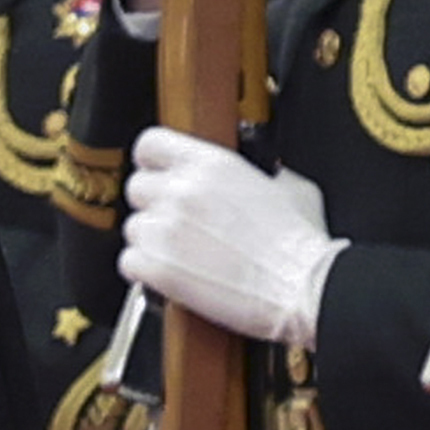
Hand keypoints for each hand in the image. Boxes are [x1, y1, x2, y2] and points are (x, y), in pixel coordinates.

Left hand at [117, 128, 341, 343]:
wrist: (301, 286)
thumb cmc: (299, 245)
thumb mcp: (289, 186)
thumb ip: (259, 172)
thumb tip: (259, 173)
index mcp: (211, 164)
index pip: (150, 143)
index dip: (152, 161)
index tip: (158, 172)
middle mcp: (182, 192)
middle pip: (136, 187)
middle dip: (154, 206)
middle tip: (176, 223)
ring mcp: (166, 230)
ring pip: (132, 228)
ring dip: (151, 241)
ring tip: (182, 255)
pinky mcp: (157, 268)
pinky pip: (128, 263)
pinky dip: (144, 271)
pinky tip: (171, 275)